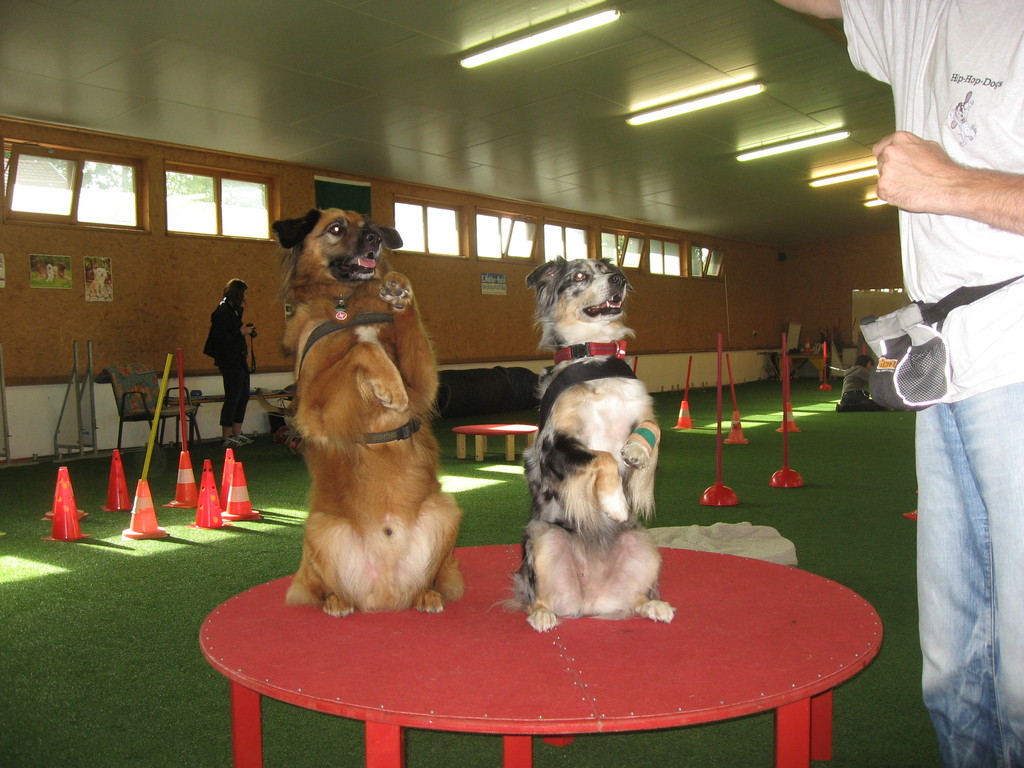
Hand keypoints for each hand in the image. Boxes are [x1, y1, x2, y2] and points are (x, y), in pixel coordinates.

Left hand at [873, 131, 1023, 234]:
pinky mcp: (883, 187)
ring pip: (881, 179)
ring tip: (910, 185)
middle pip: (880, 164)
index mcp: (899, 139)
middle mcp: (890, 152)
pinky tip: (906, 193)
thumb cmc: (942, 169)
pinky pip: (882, 193)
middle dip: (890, 171)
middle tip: (906, 176)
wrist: (948, 187)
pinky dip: (891, 195)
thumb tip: (906, 150)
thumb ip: (911, 147)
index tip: (890, 163)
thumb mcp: (929, 146)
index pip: (880, 148)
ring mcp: (885, 170)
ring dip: (891, 183)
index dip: (885, 157)